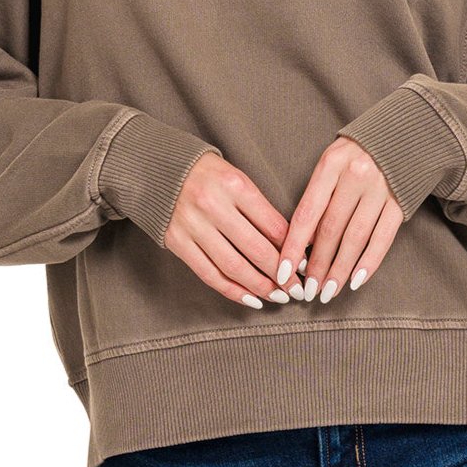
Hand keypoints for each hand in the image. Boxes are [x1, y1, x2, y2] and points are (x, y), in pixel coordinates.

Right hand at [163, 151, 305, 308]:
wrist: (160, 168)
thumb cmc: (209, 175)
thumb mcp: (238, 179)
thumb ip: (260, 208)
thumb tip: (294, 242)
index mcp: (234, 185)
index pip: (272, 225)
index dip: (294, 249)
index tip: (307, 266)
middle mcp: (213, 205)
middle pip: (256, 249)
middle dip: (281, 274)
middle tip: (298, 289)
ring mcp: (193, 225)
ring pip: (233, 266)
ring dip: (260, 286)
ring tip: (279, 296)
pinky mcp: (177, 242)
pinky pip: (209, 274)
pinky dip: (232, 290)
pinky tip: (251, 299)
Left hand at [276, 136, 404, 303]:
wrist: (405, 132)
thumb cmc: (357, 151)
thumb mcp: (332, 160)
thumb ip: (317, 193)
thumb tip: (300, 240)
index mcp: (331, 163)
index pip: (307, 212)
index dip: (293, 245)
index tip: (282, 271)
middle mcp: (356, 176)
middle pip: (331, 229)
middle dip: (316, 264)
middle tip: (306, 290)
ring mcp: (381, 189)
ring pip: (356, 238)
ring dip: (340, 269)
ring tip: (327, 291)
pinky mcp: (401, 201)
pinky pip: (383, 237)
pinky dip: (370, 262)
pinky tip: (357, 280)